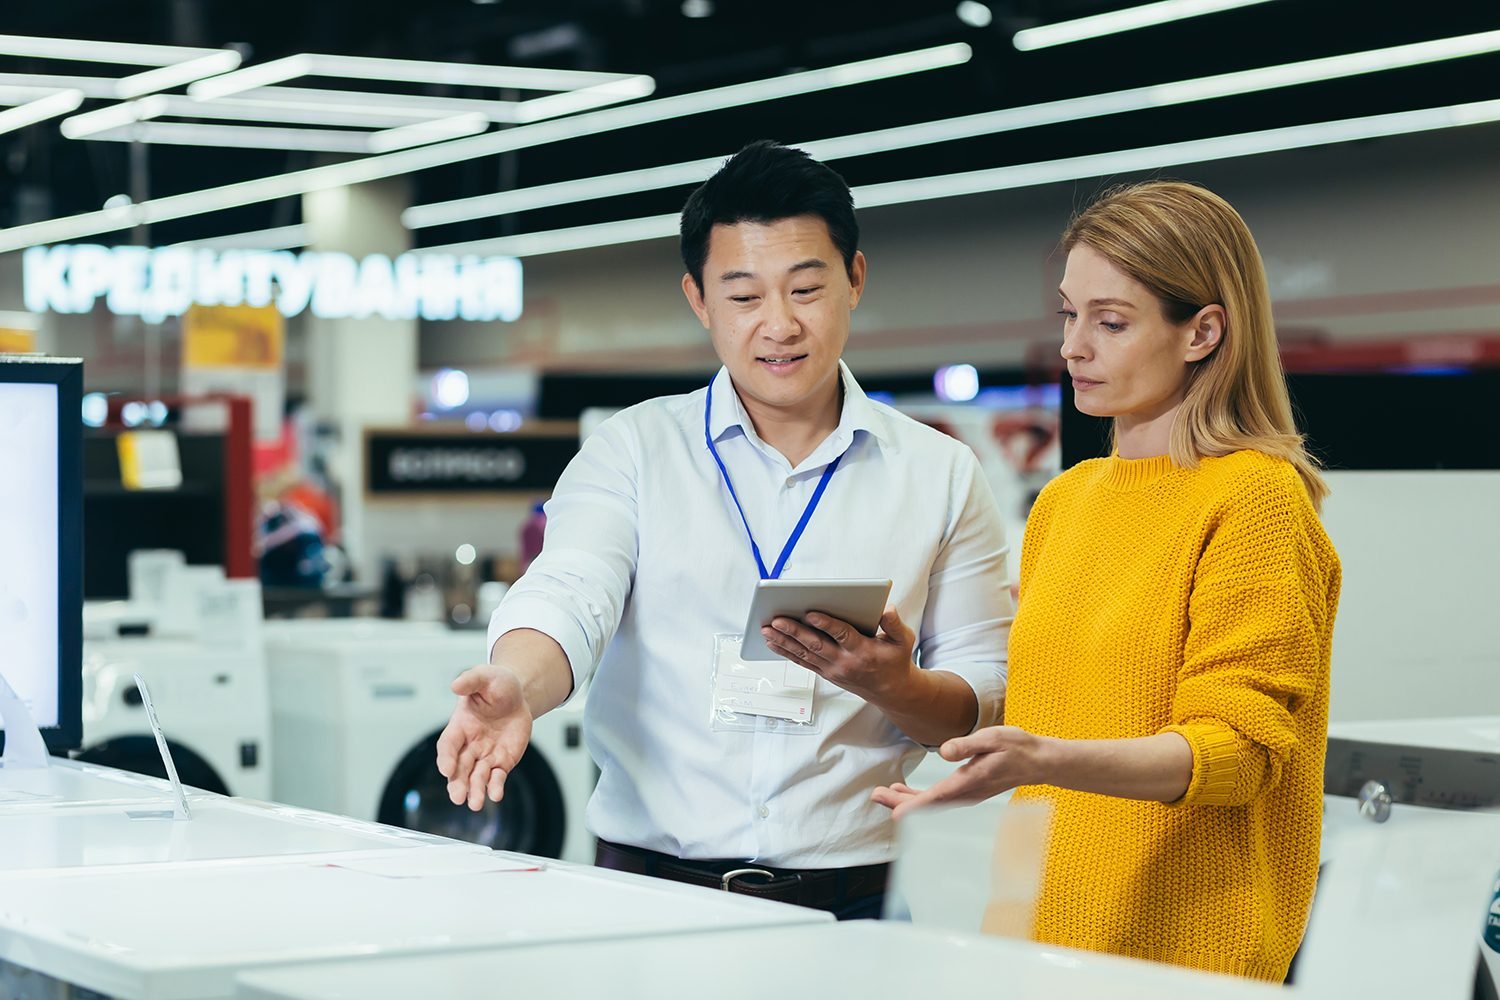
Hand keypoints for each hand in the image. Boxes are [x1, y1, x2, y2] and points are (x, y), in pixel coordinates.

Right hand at [435, 664, 532, 811]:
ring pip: (476, 777)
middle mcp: (469, 744)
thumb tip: (455, 684)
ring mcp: (485, 755)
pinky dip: (495, 787)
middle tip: (457, 797)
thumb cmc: (496, 684)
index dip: (446, 758)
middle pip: (459, 767)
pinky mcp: (501, 762)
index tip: (446, 770)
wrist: (517, 695)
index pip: (448, 745)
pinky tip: (496, 795)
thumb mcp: (485, 676)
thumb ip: (471, 680)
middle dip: (457, 783)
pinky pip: (497, 777)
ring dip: (475, 790)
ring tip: (475, 804)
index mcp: (460, 725)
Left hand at [760, 606, 916, 700]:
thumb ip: (894, 624)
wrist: (891, 691)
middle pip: (816, 645)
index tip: (810, 613)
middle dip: (794, 632)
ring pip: (804, 654)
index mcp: (863, 650)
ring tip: (766, 630)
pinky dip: (785, 652)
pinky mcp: (825, 673)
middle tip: (776, 620)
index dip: (826, 624)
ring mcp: (832, 669)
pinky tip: (772, 642)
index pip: (842, 635)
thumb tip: (887, 609)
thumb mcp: (903, 641)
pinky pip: (802, 662)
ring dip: (783, 642)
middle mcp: (844, 661)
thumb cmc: (896, 660)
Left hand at [870, 726, 1052, 819]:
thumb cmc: (1016, 747)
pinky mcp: (966, 792)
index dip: (913, 806)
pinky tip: (904, 791)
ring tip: (883, 793)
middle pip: (927, 806)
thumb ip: (967, 745)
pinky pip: (937, 800)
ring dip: (905, 800)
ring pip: (930, 805)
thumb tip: (943, 751)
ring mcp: (966, 796)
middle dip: (900, 802)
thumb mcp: (993, 738)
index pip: (935, 798)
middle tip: (875, 795)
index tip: (895, 813)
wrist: (1037, 761)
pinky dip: (918, 798)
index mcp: (969, 781)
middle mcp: (966, 794)